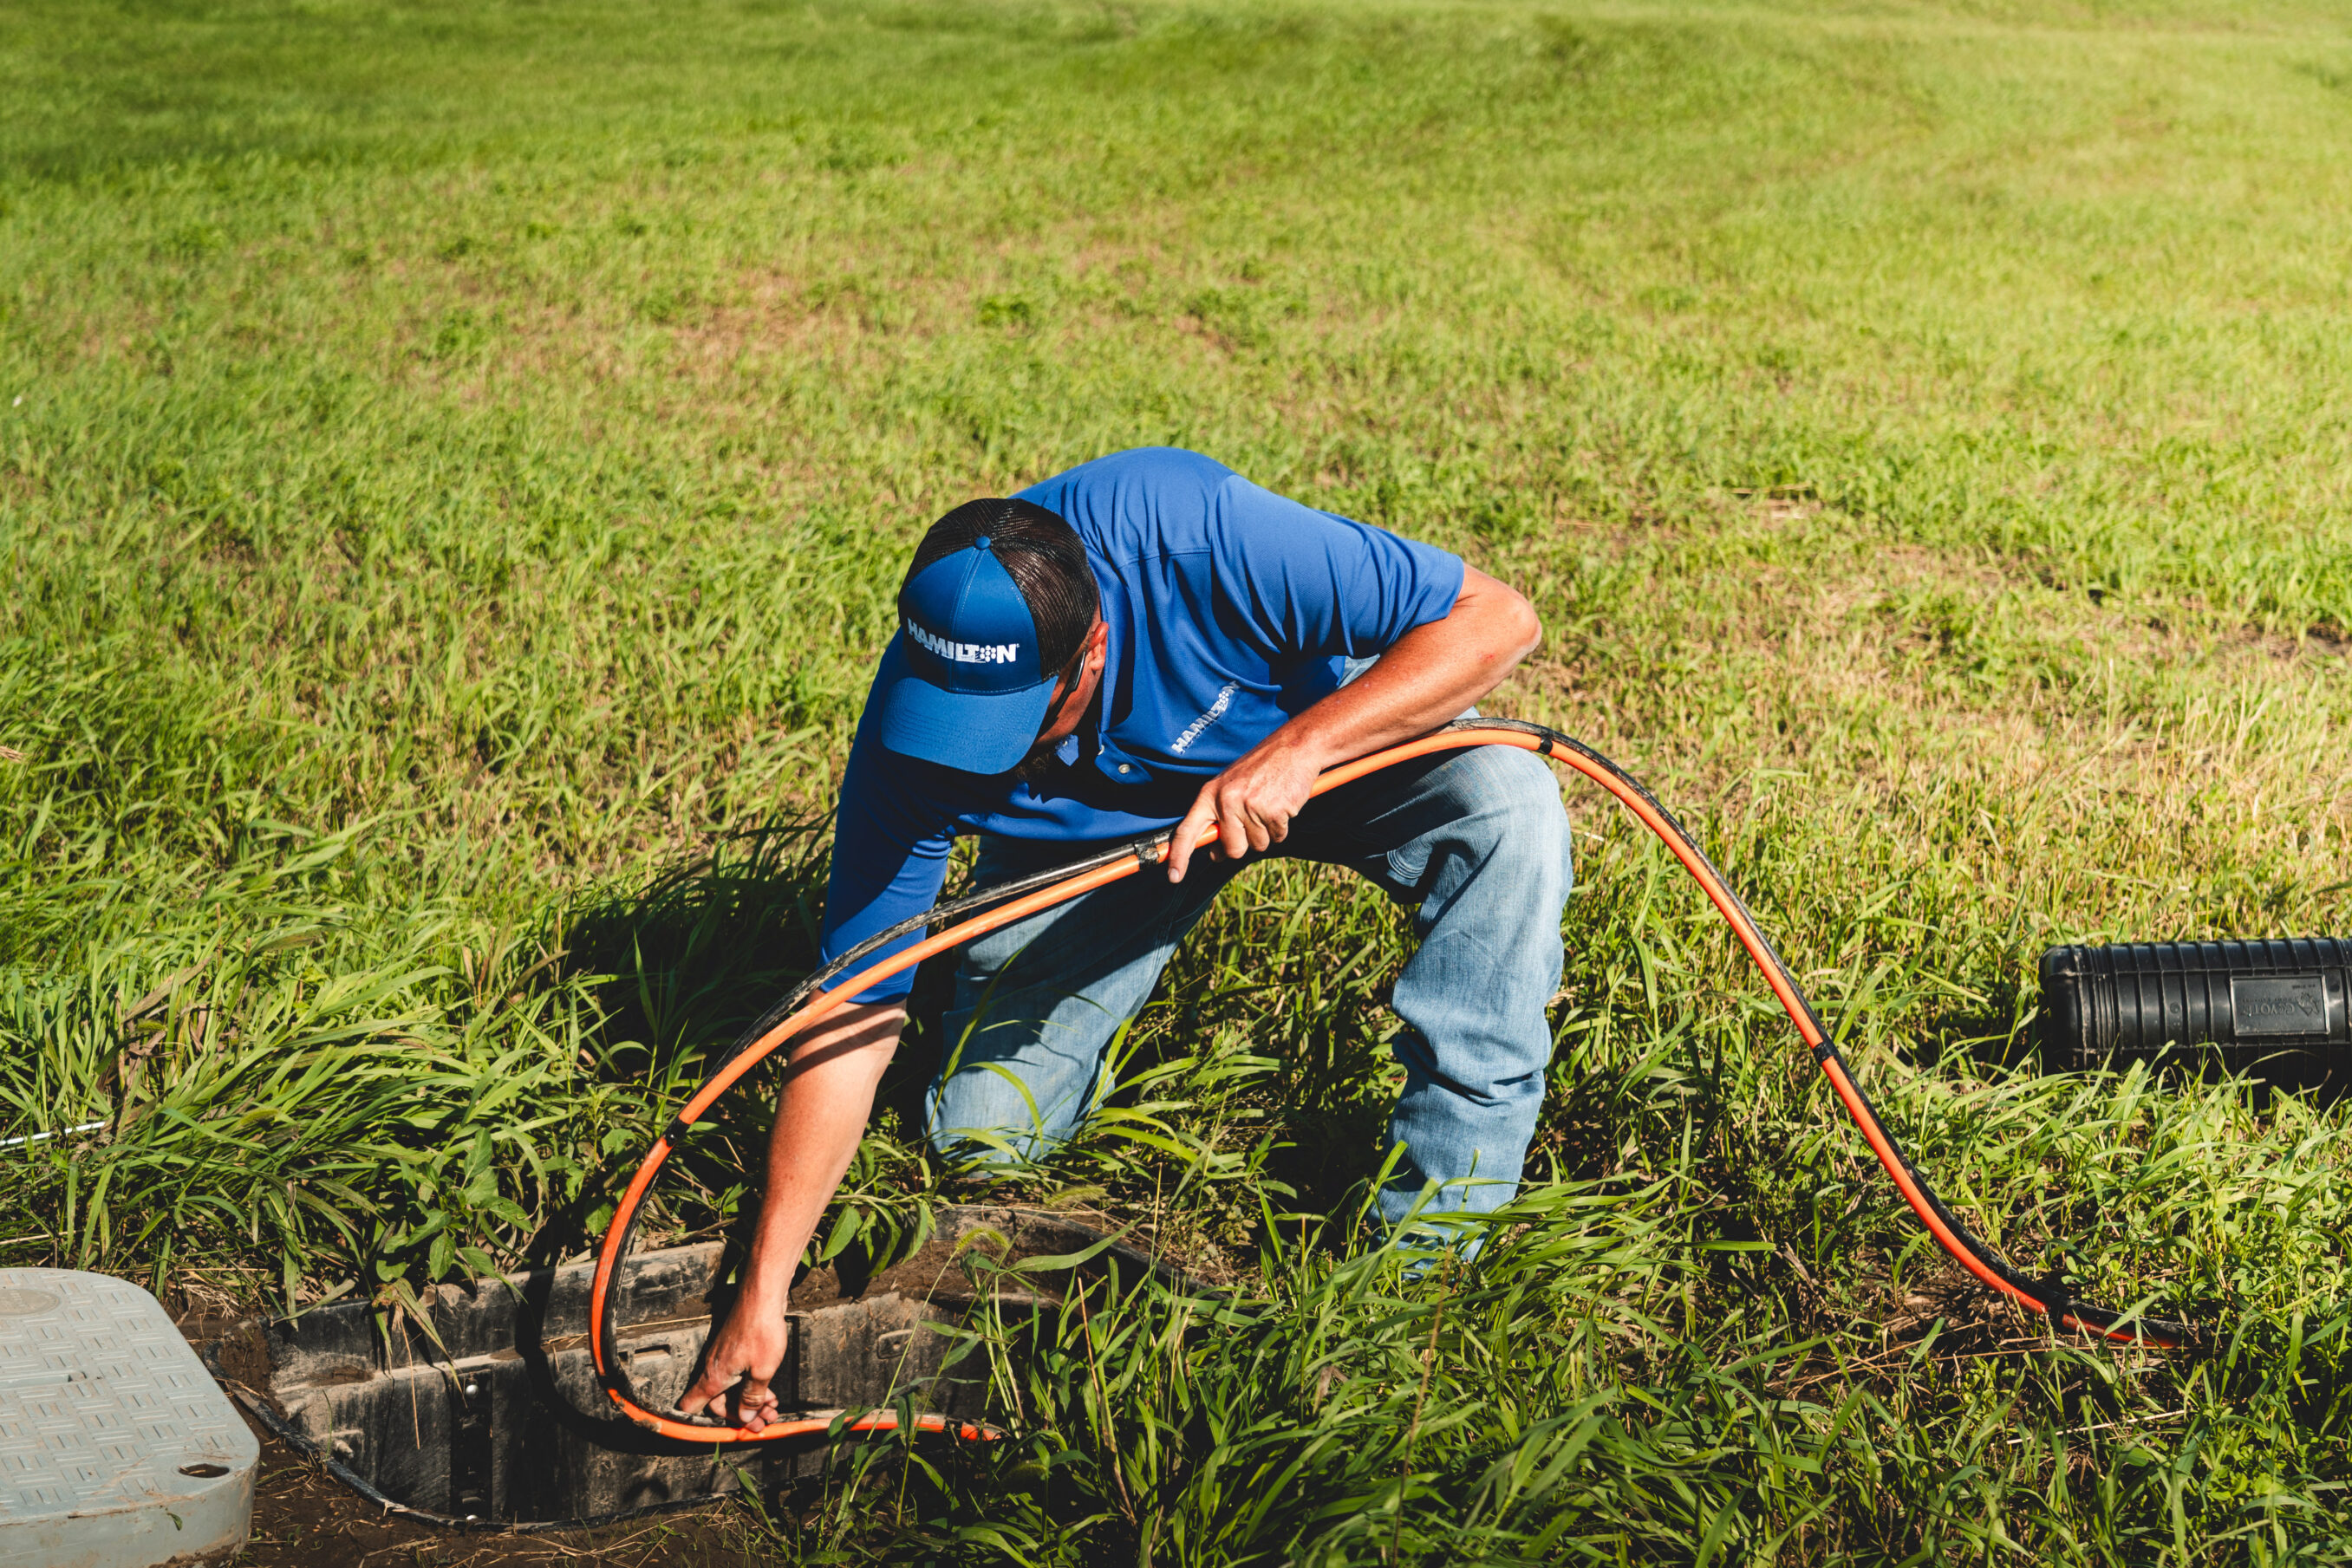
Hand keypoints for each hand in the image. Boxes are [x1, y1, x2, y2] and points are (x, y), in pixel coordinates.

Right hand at [676, 1296, 788, 1431]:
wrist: (762, 1297)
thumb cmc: (761, 1330)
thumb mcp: (762, 1371)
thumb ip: (752, 1396)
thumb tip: (745, 1415)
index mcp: (714, 1378)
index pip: (691, 1407)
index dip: (699, 1424)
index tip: (718, 1434)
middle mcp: (714, 1369)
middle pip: (719, 1403)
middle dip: (741, 1415)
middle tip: (762, 1423)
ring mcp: (724, 1359)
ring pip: (732, 1389)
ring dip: (751, 1402)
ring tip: (772, 1410)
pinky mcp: (735, 1350)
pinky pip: (739, 1376)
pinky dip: (752, 1386)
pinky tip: (769, 1392)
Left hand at [1165, 733, 1327, 881]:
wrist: (1294, 746)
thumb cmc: (1261, 767)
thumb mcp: (1231, 785)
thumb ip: (1219, 816)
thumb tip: (1215, 853)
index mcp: (1210, 794)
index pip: (1188, 830)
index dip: (1179, 856)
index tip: (1174, 877)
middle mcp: (1227, 801)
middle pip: (1232, 849)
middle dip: (1245, 843)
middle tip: (1254, 820)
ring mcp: (1250, 807)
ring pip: (1258, 845)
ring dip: (1267, 832)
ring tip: (1269, 805)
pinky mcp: (1274, 811)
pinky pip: (1278, 837)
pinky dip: (1282, 826)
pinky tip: (1282, 804)